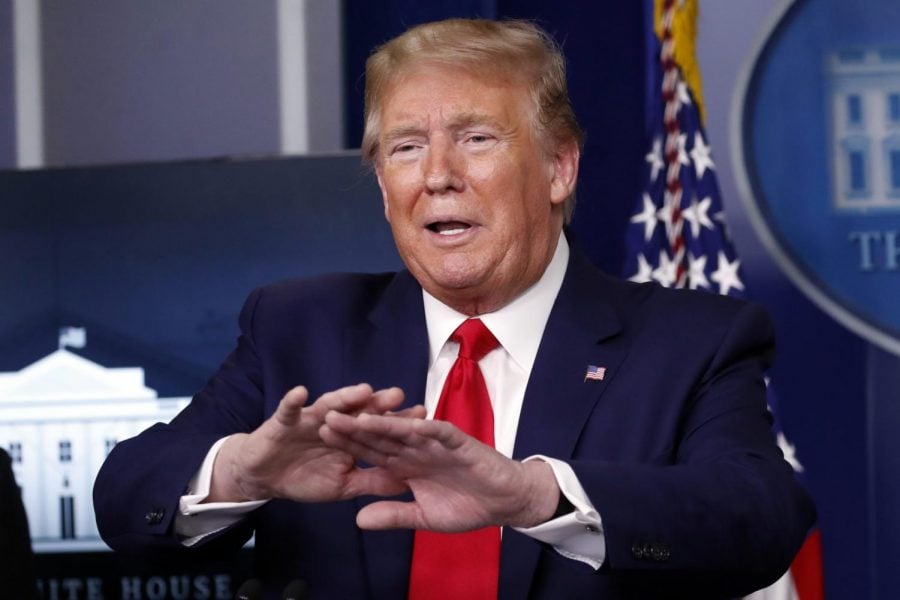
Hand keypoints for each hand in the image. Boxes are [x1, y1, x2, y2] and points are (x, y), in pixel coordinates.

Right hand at [207, 384, 424, 502]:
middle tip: (398, 395)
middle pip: (359, 409)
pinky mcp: (283, 421)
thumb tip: (407, 483)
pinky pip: (288, 409)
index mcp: (350, 436)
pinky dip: (293, 401)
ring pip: (329, 404)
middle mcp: (334, 422)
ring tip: (362, 390)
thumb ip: (372, 481)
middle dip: (378, 403)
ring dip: (344, 397)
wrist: (264, 477)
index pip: (378, 426)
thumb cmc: (305, 477)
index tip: (423, 417)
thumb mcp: (343, 486)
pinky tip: (301, 392)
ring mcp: (309, 419)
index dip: (398, 422)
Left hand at [319, 412, 559, 531]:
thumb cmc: (468, 506)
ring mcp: (436, 443)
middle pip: (381, 436)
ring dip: (382, 423)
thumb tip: (358, 519)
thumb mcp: (423, 517)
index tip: (321, 439)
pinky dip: (424, 426)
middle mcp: (416, 449)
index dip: (349, 446)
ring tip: (357, 417)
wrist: (505, 501)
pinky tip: (407, 422)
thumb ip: (393, 515)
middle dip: (355, 428)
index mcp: (406, 465)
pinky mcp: (458, 442)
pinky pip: (438, 432)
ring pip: (405, 429)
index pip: (372, 452)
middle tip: (325, 417)